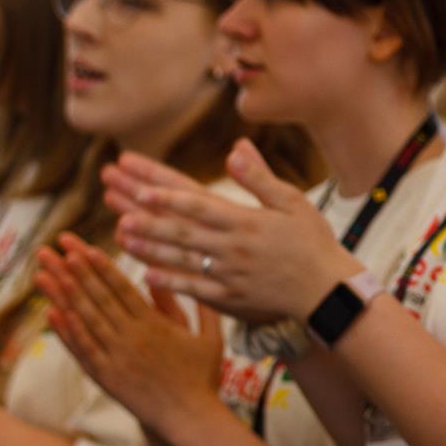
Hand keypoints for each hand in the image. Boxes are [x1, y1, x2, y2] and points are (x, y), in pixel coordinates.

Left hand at [36, 234, 222, 435]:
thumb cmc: (203, 376)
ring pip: (83, 320)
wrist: (189, 418)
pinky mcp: (105, 377)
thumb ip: (197, 307)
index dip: (101, 267)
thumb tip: (183, 280)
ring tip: (44, 272)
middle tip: (54, 248)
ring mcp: (115, 358)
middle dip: (73, 270)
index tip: (84, 247)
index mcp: (155, 325)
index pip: (122, 289)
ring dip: (61, 294)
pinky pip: (81, 349)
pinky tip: (51, 312)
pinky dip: (64, 331)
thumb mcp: (209, 337)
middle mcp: (131, 338)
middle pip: (97, 298)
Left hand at [106, 141, 361, 324]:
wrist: (328, 290)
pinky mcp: (231, 297)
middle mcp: (234, 248)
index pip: (200, 205)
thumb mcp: (294, 202)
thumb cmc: (313, 242)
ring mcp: (230, 274)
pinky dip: (170, 281)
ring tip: (121, 234)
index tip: (140, 185)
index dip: (168, 196)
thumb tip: (235, 148)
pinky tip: (146, 272)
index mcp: (247, 222)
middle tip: (117, 207)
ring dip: (149, 246)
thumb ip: (260, 178)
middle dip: (147, 217)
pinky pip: (195, 289)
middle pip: (182, 231)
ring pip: (182, 259)